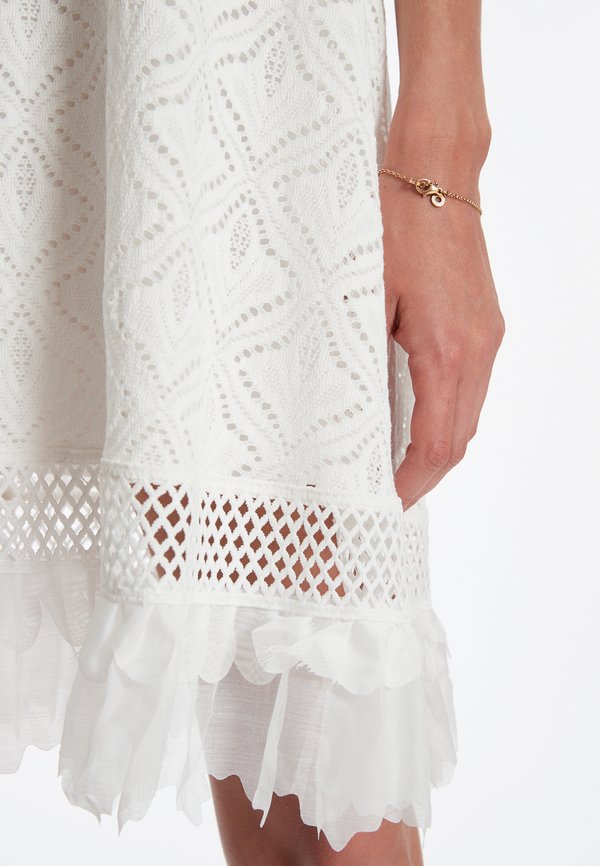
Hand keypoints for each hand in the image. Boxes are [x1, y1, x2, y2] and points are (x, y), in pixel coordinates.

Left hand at [379, 156, 504, 510]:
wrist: (436, 174)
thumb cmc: (394, 226)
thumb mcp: (365, 298)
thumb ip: (363, 360)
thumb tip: (349, 411)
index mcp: (447, 351)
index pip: (437, 444)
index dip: (413, 482)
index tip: (387, 500)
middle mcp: (478, 350)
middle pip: (460, 439)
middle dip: (427, 474)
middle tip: (389, 491)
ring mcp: (488, 336)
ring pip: (470, 414)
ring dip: (440, 446)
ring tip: (400, 463)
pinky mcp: (486, 322)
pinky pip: (473, 386)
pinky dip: (449, 414)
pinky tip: (419, 417)